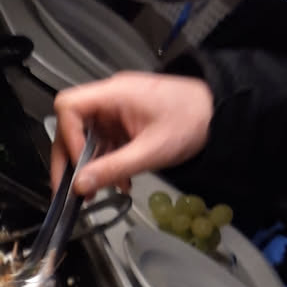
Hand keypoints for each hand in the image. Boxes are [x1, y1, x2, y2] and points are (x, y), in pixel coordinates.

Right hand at [51, 72, 213, 196]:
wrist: (219, 113)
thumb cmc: (190, 123)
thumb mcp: (151, 151)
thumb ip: (113, 168)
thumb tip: (79, 186)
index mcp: (114, 94)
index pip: (68, 107)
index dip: (67, 137)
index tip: (80, 164)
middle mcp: (110, 98)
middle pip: (71, 126)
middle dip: (70, 160)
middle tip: (71, 190)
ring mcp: (116, 110)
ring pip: (86, 138)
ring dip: (89, 167)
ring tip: (99, 193)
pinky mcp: (124, 122)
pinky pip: (104, 142)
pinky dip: (106, 164)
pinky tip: (119, 183)